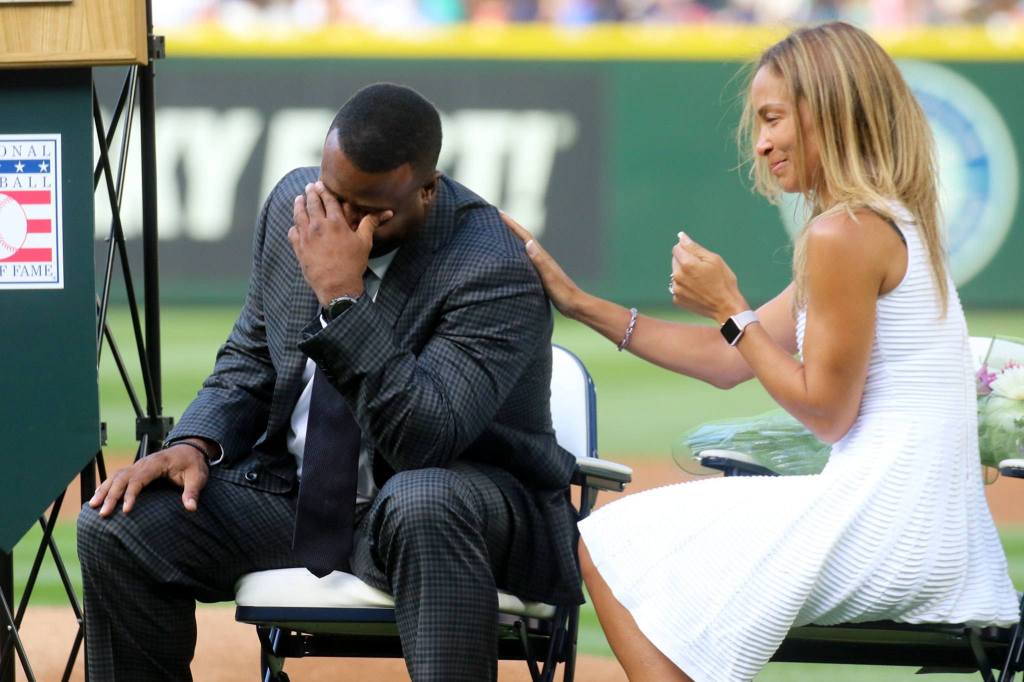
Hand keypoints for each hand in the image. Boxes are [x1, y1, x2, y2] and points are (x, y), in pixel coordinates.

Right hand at [88, 441, 209, 516]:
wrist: (190, 450)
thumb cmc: (193, 464)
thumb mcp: (198, 477)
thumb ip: (193, 491)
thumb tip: (191, 508)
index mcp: (157, 463)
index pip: (139, 478)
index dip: (131, 494)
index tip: (126, 511)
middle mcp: (143, 463)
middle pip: (122, 478)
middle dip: (111, 496)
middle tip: (103, 514)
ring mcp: (138, 465)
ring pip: (116, 476)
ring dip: (104, 490)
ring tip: (93, 506)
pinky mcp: (136, 470)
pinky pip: (117, 477)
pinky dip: (106, 486)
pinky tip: (97, 497)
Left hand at [288, 181, 392, 305]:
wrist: (337, 286)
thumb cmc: (353, 264)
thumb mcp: (364, 243)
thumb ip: (370, 224)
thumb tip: (386, 212)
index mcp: (335, 222)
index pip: (328, 200)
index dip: (325, 191)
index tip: (321, 184)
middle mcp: (318, 226)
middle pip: (312, 204)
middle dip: (311, 193)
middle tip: (309, 187)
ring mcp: (306, 237)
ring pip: (299, 215)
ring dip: (299, 205)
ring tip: (298, 199)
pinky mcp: (299, 248)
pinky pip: (292, 233)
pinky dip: (294, 226)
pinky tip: (295, 225)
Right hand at [501, 212, 583, 317]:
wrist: (576, 305)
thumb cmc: (563, 293)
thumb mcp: (550, 278)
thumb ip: (540, 261)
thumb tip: (529, 243)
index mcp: (541, 257)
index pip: (524, 236)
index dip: (512, 224)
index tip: (499, 213)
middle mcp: (541, 258)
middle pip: (523, 238)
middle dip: (510, 227)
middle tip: (495, 217)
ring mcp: (541, 266)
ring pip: (523, 247)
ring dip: (512, 238)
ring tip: (499, 233)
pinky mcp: (541, 274)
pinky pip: (524, 258)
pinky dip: (516, 253)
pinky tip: (512, 256)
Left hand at [670, 231, 748, 322]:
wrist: (726, 307)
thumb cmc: (723, 281)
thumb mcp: (713, 259)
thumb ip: (694, 247)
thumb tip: (681, 237)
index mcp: (686, 264)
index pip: (677, 248)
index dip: (687, 249)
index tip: (698, 256)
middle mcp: (677, 277)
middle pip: (676, 261)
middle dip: (686, 261)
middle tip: (703, 270)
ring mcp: (676, 290)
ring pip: (676, 274)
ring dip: (685, 274)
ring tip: (701, 281)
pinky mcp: (677, 300)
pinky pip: (678, 287)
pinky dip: (685, 287)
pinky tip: (698, 290)